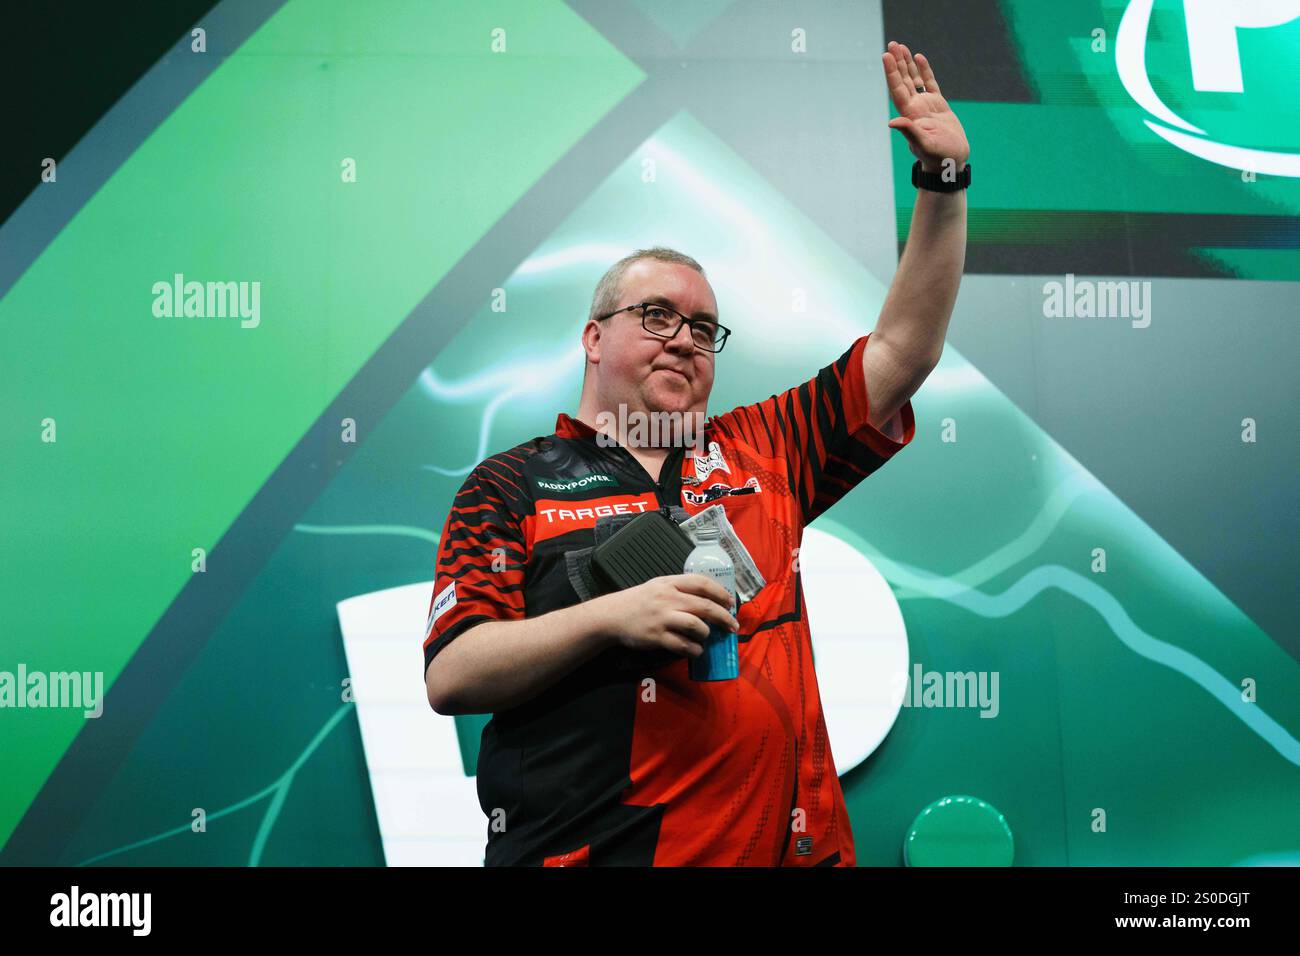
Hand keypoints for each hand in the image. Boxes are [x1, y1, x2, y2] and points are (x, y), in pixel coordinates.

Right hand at [601, 574, 739, 659]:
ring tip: (705, 637)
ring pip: (696, 625)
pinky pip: (682, 645)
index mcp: (670, 583)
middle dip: (723, 617)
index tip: (731, 602)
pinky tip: (696, 650)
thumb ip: (679, 589)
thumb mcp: (658, 586)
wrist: (612, 616)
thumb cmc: (638, 601)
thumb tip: (708, 599)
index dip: (720, 592)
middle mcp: (667, 599)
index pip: (701, 583)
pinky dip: (694, 649)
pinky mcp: (656, 636)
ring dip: (706, 633)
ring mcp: (662, 618)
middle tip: (732, 626)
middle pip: (704, 605)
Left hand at [881, 40, 969, 172]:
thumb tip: (891, 122)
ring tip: (901, 47)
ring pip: (915, 79)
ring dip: (907, 64)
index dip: (892, 72)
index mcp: (910, 115)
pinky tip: (919, 58)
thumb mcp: (924, 144)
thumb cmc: (938, 157)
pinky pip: (930, 84)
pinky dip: (925, 71)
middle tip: (892, 44)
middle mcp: (915, 108)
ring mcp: (926, 106)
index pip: (898, 89)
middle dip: (897, 63)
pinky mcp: (938, 106)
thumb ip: (910, 132)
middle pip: (903, 80)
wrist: (950, 162)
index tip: (886, 56)